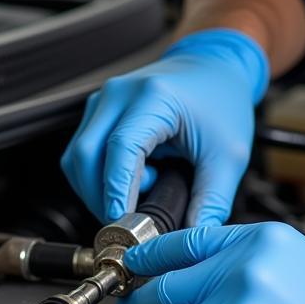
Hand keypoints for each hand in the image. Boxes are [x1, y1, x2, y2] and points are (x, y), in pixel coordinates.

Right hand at [61, 29, 267, 225]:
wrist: (214, 68)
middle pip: (85, 155)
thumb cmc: (221, 101)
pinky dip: (97, 177)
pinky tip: (128, 183)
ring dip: (97, 189)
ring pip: (76, 157)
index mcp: (153, 97)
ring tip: (137, 197)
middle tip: (128, 223)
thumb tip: (189, 236)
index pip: (120, 149)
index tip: (122, 222)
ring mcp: (104, 99)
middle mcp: (119, 94)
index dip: (116, 190)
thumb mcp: (228, 155)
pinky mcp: (99, 110)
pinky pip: (82, 152)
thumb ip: (211, 200)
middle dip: (100, 197)